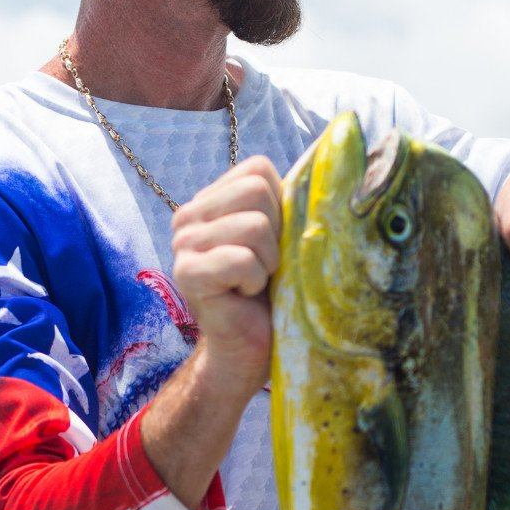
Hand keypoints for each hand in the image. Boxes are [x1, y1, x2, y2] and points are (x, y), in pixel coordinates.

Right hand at [171, 156, 282, 391]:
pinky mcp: (187, 274)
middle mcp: (188, 216)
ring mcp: (183, 244)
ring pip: (254, 225)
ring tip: (254, 283)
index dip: (281, 207)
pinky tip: (244, 297)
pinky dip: (255, 281)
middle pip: (256, 190)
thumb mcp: (281, 237)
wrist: (250, 347)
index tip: (273, 243)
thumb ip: (286, 201)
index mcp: (210, 200)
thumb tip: (326, 162)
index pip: (258, 169)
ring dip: (267, 262)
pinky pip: (242, 260)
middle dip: (276, 234)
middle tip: (264, 267)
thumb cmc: (273, 291)